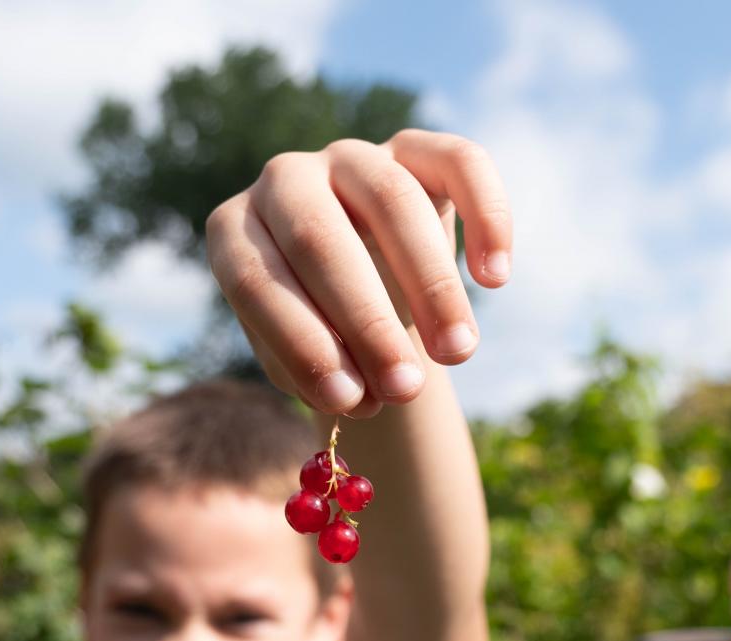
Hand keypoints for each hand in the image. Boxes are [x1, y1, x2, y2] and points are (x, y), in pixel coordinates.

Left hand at [205, 130, 511, 416]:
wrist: (365, 297)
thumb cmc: (325, 335)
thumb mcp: (308, 360)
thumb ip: (320, 375)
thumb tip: (359, 393)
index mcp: (236, 231)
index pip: (255, 279)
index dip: (301, 343)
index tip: (346, 402)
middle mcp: (285, 180)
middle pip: (319, 239)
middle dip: (365, 322)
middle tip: (404, 389)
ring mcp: (350, 157)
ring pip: (393, 201)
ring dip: (430, 285)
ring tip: (457, 353)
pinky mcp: (416, 149)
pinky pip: (459, 162)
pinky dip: (485, 217)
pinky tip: (494, 279)